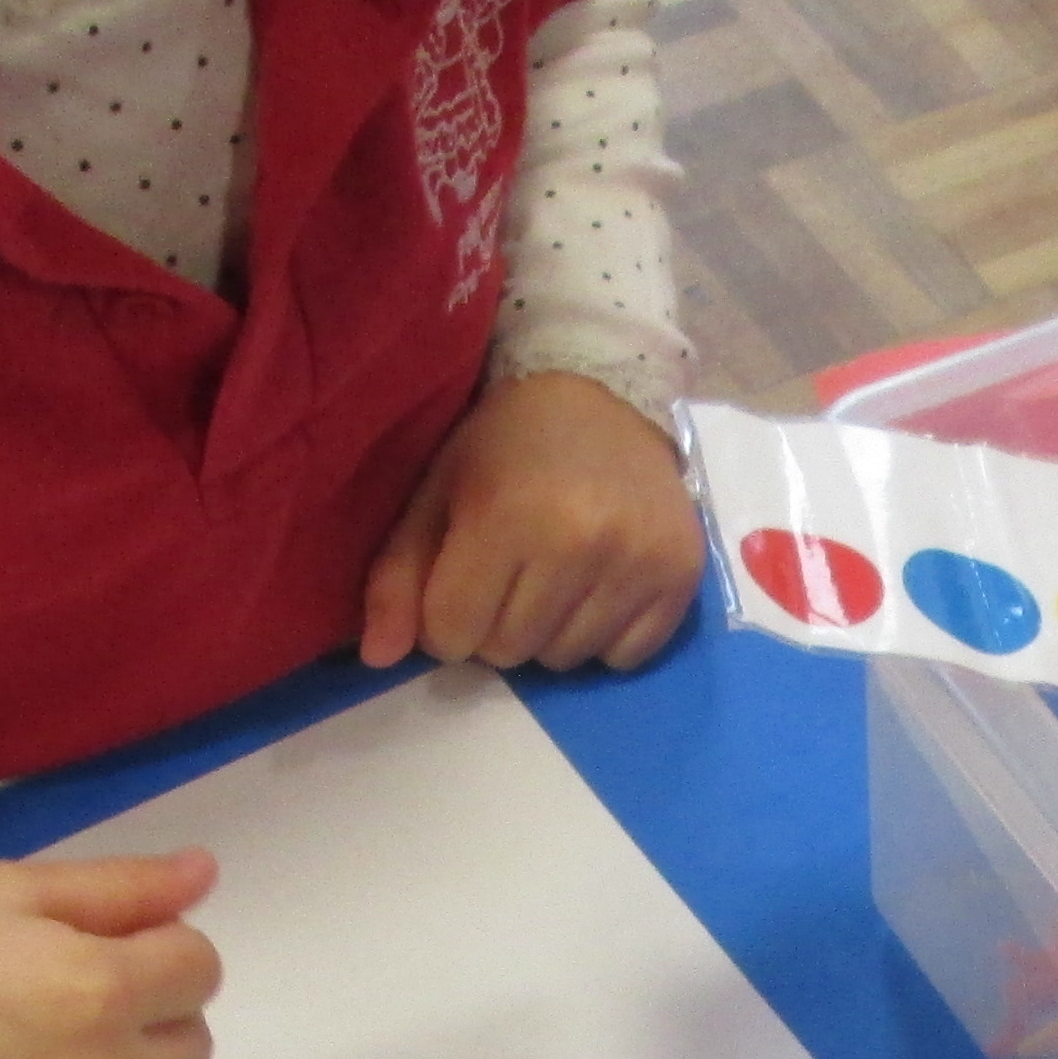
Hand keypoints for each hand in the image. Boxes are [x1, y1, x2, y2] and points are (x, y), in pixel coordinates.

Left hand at [357, 372, 703, 673]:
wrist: (605, 397)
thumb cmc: (505, 445)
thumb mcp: (439, 491)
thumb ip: (398, 573)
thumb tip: (376, 657)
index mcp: (507, 516)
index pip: (452, 635)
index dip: (445, 618)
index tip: (461, 579)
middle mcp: (579, 544)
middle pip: (508, 653)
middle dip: (494, 627)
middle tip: (508, 574)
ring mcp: (637, 563)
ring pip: (564, 660)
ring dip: (546, 634)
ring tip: (552, 578)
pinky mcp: (680, 577)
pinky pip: (624, 658)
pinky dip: (602, 638)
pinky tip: (596, 588)